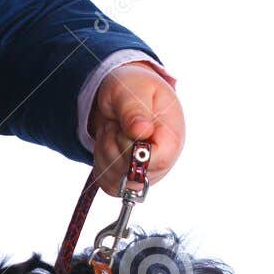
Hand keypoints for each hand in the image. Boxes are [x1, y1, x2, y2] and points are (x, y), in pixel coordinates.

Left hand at [88, 62, 183, 194]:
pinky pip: (108, 183)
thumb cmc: (132, 89)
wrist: (123, 95)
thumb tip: (142, 130)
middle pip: (131, 172)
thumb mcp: (131, 90)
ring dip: (105, 150)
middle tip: (118, 122)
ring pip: (117, 180)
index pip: (155, 160)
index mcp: (173, 138)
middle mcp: (164, 162)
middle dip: (114, 144)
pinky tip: (111, 142)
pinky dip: (101, 162)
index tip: (126, 127)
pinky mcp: (130, 180)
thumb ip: (135, 109)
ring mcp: (147, 173)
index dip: (132, 147)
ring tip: (115, 129)